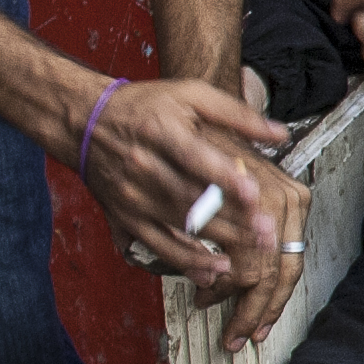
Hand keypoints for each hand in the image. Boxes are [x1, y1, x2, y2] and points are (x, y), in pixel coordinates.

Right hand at [83, 77, 308, 350]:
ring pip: (177, 226)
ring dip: (215, 244)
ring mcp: (131, 196)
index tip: (254, 194)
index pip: (196, 159)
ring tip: (249, 254)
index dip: (225, 179)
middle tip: (266, 234)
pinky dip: (185, 261)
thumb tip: (280, 133)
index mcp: (160, 131)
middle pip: (191, 199)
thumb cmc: (144, 106)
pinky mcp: (125, 217)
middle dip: (232, 219)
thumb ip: (235, 114)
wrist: (84, 122)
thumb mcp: (189, 94)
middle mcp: (142, 165)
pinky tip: (212, 269)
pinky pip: (157, 246)